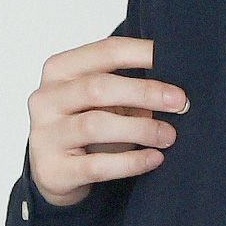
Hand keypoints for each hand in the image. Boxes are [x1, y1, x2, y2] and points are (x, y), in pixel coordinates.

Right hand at [26, 33, 187, 205]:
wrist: (49, 173)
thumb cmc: (82, 126)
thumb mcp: (99, 101)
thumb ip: (126, 89)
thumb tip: (173, 92)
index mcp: (59, 70)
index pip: (105, 52)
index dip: (143, 53)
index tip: (175, 59)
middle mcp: (46, 99)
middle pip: (98, 87)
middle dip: (145, 92)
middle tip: (180, 101)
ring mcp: (46, 135)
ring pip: (95, 125)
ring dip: (140, 128)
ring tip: (168, 135)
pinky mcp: (54, 171)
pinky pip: (97, 165)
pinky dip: (131, 161)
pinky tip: (154, 158)